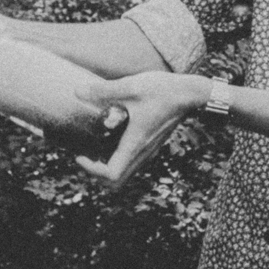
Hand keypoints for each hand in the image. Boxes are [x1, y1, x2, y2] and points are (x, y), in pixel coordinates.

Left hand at [73, 72, 208, 187]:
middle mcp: (143, 152)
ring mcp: (149, 151)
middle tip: (85, 155)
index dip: (91, 170)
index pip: (112, 174)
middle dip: (96, 173)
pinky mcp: (151, 145)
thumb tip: (77, 91)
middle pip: (117, 181)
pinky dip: (116, 160)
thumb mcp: (131, 87)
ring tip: (94, 149)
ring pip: (124, 174)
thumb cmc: (164, 90)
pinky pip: (131, 163)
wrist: (192, 93)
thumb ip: (104, 90)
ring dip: (106, 167)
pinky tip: (110, 138)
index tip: (80, 155)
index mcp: (136, 143)